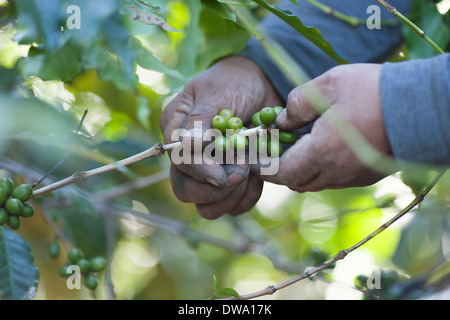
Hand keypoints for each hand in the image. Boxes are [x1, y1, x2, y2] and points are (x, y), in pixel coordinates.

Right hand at [160, 56, 282, 218]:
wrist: (263, 85)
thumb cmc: (235, 82)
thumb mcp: (216, 93)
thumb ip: (200, 120)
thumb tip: (187, 147)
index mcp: (176, 132)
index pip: (180, 163)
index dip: (203, 172)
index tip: (229, 171)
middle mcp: (188, 156)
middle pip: (187, 192)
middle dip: (217, 189)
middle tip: (243, 169)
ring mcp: (208, 172)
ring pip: (207, 207)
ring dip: (232, 197)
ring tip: (251, 169)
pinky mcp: (230, 182)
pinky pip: (233, 206)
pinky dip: (247, 197)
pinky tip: (258, 177)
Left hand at [257, 63, 395, 191]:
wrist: (420, 107)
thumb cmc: (371, 92)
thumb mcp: (327, 86)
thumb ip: (297, 105)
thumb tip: (281, 121)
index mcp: (321, 153)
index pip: (281, 172)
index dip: (264, 167)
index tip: (255, 157)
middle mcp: (335, 172)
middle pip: (296, 181)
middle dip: (281, 169)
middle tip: (276, 148)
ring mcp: (352, 177)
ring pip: (315, 182)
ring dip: (302, 169)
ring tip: (300, 145)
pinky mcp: (366, 176)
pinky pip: (334, 179)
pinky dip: (322, 168)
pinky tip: (325, 147)